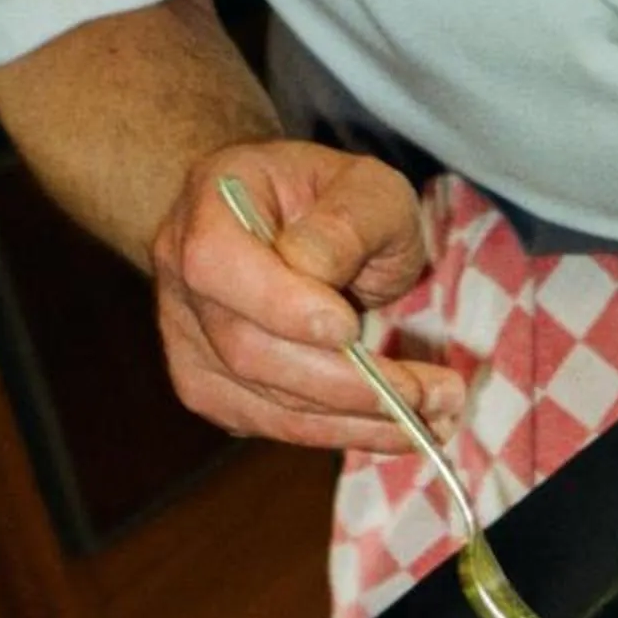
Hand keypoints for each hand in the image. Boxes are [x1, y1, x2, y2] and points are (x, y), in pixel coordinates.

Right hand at [151, 139, 467, 450]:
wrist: (282, 223)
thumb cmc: (329, 200)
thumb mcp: (363, 185)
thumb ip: (346, 220)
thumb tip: (316, 273)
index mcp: (207, 208)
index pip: (216, 264)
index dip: (279, 305)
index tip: (349, 326)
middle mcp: (181, 280)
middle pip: (248, 351)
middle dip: (347, 384)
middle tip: (434, 393)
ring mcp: (188, 342)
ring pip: (264, 402)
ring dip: (357, 420)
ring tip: (436, 416)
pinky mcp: (211, 389)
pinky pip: (273, 425)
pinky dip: (339, 433)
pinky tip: (394, 428)